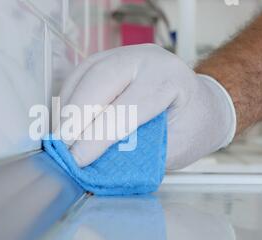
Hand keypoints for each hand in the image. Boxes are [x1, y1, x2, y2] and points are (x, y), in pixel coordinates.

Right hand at [56, 44, 235, 169]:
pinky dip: (69, 98)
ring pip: (85, 75)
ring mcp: (126, 53)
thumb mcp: (173, 148)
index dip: (98, 136)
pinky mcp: (110, 58)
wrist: (201, 103)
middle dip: (76, 117)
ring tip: (60, 138)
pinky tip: (66, 121)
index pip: (127, 108)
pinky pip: (80, 74)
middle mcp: (147, 58)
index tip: (77, 159)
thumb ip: (137, 155)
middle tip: (61, 148)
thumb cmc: (193, 126)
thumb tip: (95, 165)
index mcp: (170, 80)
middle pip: (99, 81)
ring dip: (68, 108)